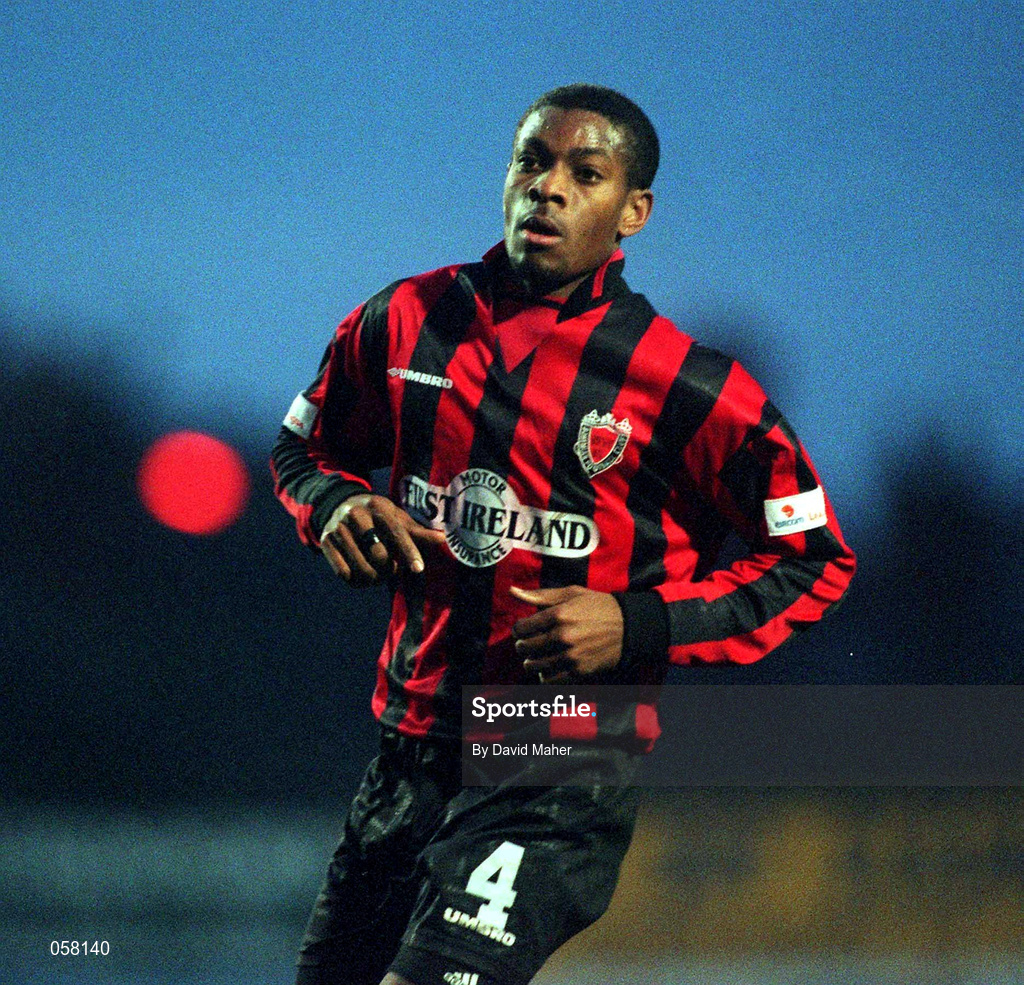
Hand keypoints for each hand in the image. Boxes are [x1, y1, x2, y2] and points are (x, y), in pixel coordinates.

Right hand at [320, 494, 445, 584]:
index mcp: (378, 506)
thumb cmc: (378, 516)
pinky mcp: (325, 541)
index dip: (409, 552)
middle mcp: (356, 514)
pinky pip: (343, 573)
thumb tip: (443, 540)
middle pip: (379, 554)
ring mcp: (338, 527)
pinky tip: (361, 577)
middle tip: (392, 570)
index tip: (419, 569)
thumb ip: (417, 531)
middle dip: (389, 569)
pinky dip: (356, 581)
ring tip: (378, 576)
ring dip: (374, 578)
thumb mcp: (397, 518)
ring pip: (361, 567)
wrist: (339, 505)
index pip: (397, 532)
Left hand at [510, 585, 622, 682]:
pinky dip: (544, 675)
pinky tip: (548, 667)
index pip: (521, 628)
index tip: (522, 629)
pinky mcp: (579, 671)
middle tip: (527, 643)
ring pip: (534, 665)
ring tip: (535, 657)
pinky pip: (549, 680)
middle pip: (525, 647)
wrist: (628, 626)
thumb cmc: (597, 606)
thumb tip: (512, 591)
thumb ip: (540, 595)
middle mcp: (562, 636)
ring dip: (530, 661)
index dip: (518, 629)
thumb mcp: (571, 593)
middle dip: (522, 645)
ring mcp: (570, 656)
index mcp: (558, 614)